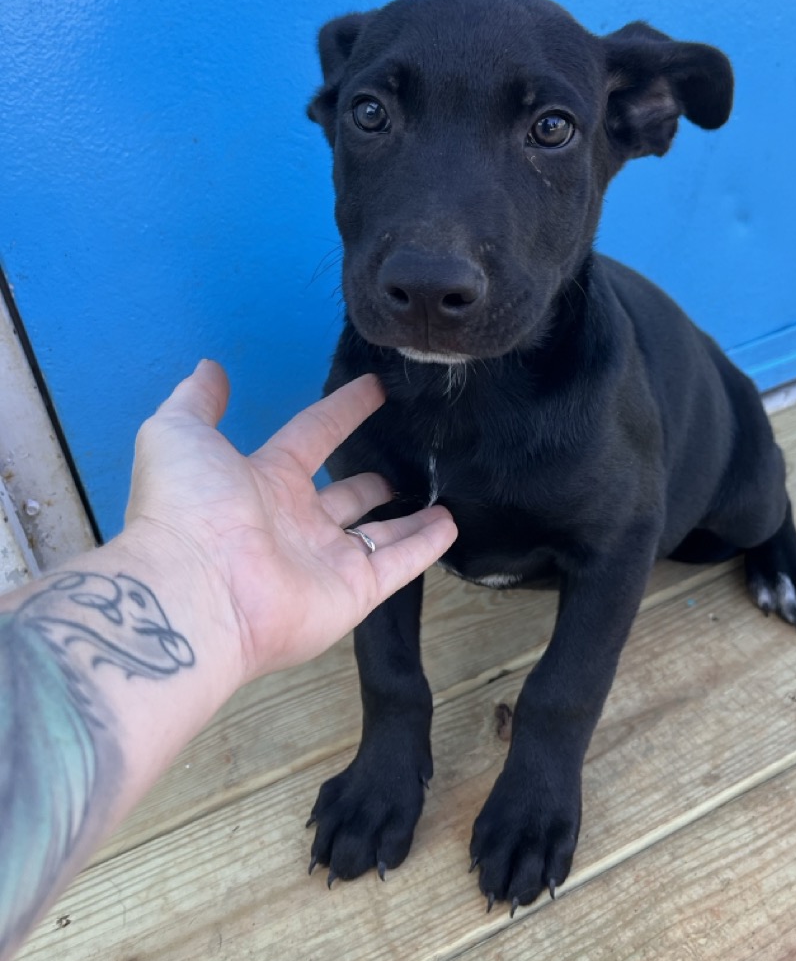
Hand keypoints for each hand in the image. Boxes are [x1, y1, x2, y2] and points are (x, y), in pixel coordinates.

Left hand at [123, 360, 455, 681]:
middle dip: (368, 483)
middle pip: (343, 496)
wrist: (195, 590)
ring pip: (377, 534)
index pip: (311, 436)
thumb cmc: (188, 507)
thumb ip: (197, 400)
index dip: (341, 412)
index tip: (374, 389)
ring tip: (441, 500)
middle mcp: (295, 522)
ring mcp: (325, 560)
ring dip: (407, 519)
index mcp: (260, 480)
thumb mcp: (179, 434)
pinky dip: (425, 547)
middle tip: (399, 465)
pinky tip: (450, 526)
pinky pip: (396, 565)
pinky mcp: (352, 593)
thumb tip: (210, 368)